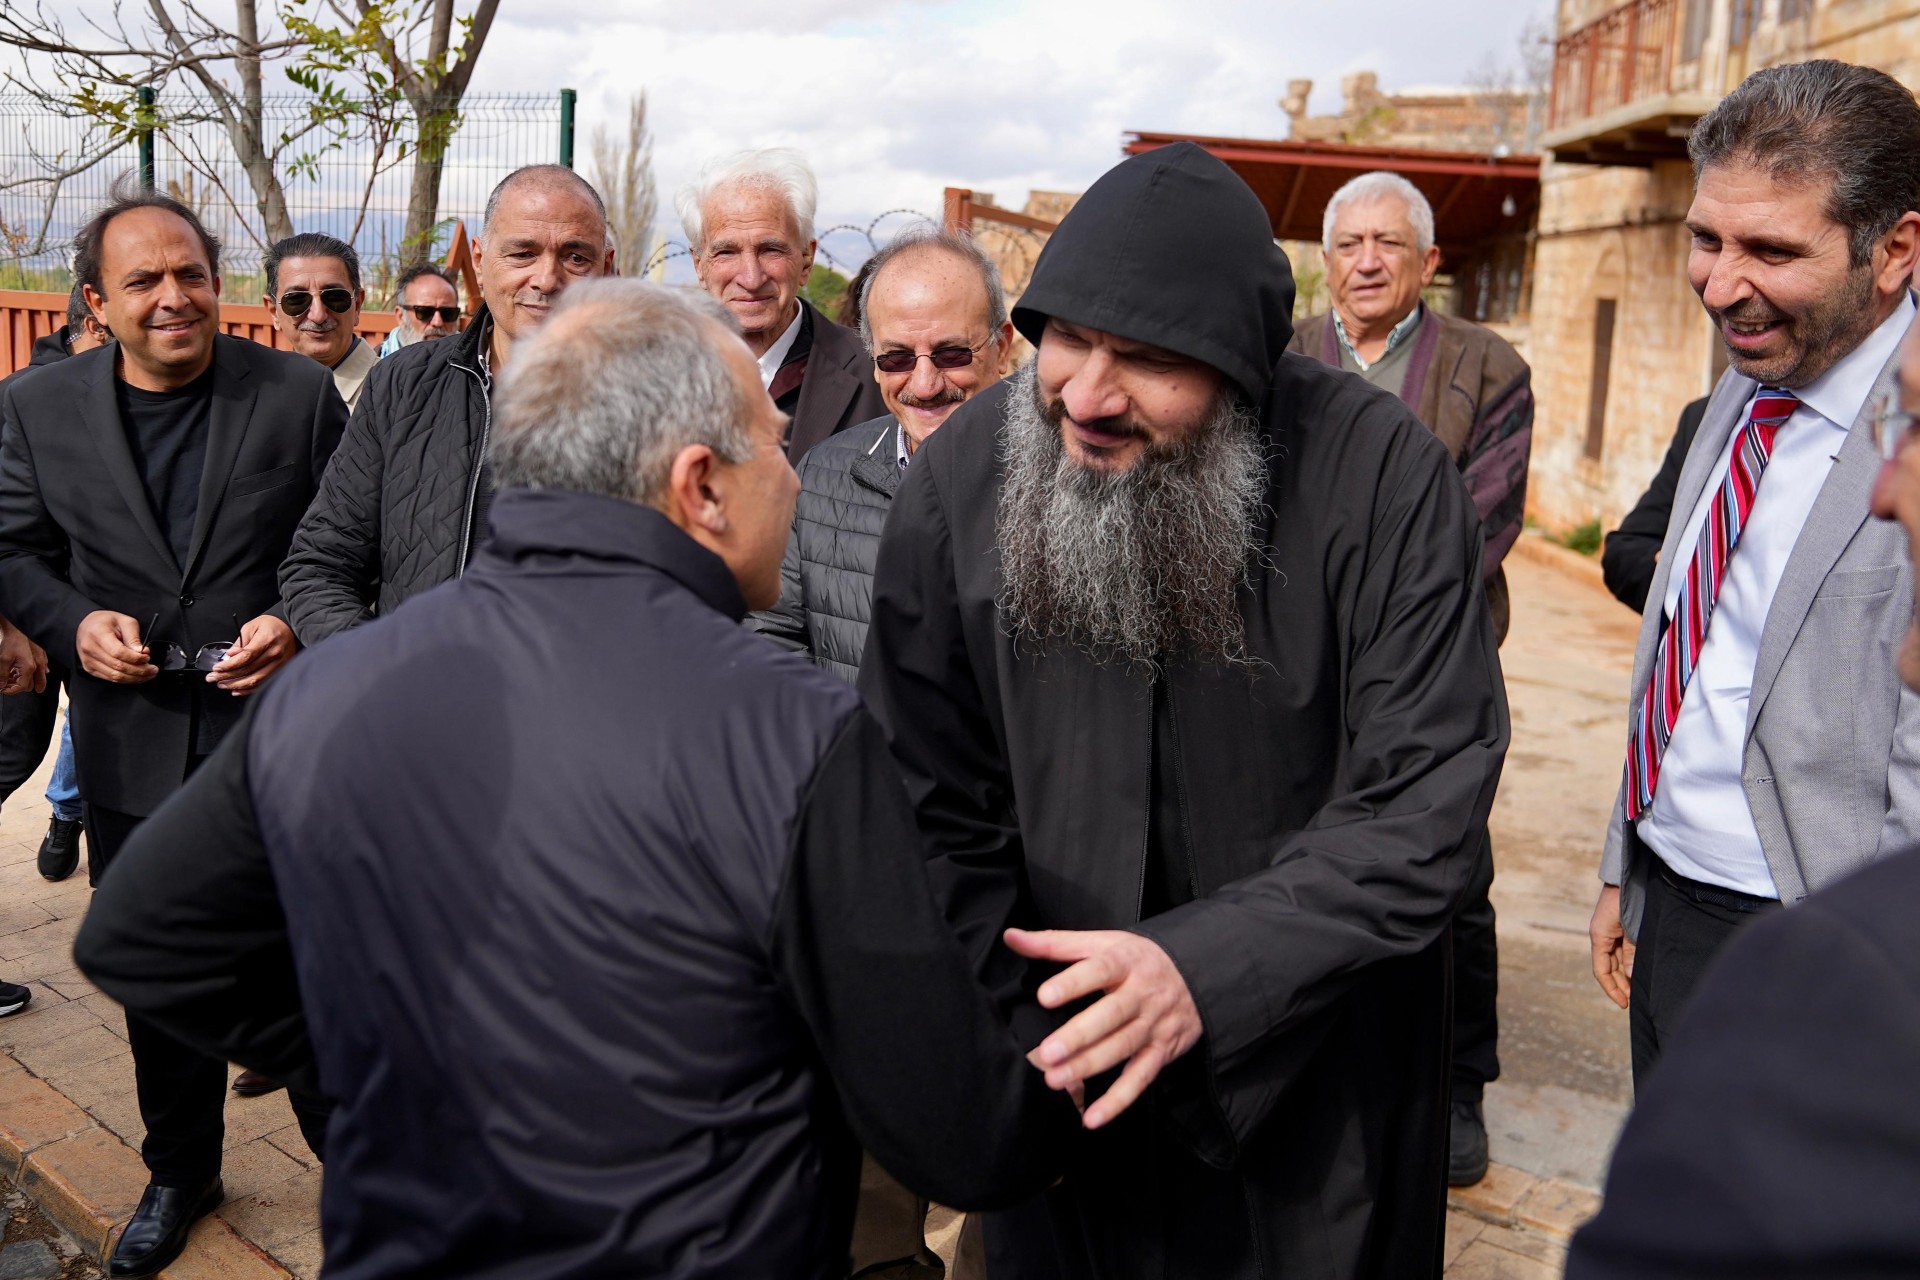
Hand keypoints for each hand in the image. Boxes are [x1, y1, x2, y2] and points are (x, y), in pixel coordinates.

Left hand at [0, 624, 46, 694]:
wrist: (18, 629)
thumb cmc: (12, 643)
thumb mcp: (3, 659)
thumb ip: (3, 675)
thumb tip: (1, 686)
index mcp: (29, 668)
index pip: (22, 686)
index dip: (11, 690)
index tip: (2, 689)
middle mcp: (37, 667)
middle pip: (29, 685)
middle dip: (16, 686)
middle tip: (4, 683)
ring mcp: (40, 662)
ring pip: (33, 679)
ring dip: (21, 680)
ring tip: (9, 675)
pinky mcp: (40, 658)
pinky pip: (38, 671)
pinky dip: (29, 674)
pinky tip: (20, 672)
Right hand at [76, 611, 157, 683]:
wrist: (87, 625)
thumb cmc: (107, 622)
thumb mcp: (125, 621)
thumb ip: (134, 637)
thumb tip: (142, 653)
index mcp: (98, 634)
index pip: (118, 652)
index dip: (135, 658)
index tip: (148, 657)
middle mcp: (90, 649)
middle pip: (118, 666)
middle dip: (140, 671)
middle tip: (154, 669)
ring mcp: (88, 660)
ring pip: (115, 676)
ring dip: (135, 678)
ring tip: (149, 674)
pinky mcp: (90, 668)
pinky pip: (110, 678)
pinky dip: (126, 679)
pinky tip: (137, 676)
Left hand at [208, 614, 297, 694]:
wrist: (290, 629)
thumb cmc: (270, 626)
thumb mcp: (251, 627)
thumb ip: (240, 643)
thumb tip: (230, 656)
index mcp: (267, 640)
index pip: (246, 657)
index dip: (230, 665)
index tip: (217, 668)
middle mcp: (275, 653)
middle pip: (249, 670)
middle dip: (227, 676)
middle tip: (212, 678)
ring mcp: (280, 664)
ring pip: (255, 680)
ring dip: (236, 685)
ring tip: (222, 684)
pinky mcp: (281, 671)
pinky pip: (263, 684)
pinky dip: (248, 690)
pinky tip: (236, 690)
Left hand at [1005, 927, 1202, 1129]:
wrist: (1200, 976)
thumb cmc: (1139, 960)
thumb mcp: (1104, 942)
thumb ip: (1055, 943)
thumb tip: (1012, 937)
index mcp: (1126, 962)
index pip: (1099, 970)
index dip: (1073, 984)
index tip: (1045, 996)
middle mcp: (1142, 994)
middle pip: (1111, 1016)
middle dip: (1079, 1036)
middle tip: (1047, 1052)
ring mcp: (1154, 1025)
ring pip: (1123, 1048)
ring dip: (1090, 1066)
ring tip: (1056, 1080)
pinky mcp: (1162, 1053)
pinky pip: (1140, 1079)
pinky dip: (1118, 1101)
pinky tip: (1093, 1117)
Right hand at [1590, 884, 1633, 1009]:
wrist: (1630, 873)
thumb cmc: (1628, 897)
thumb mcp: (1630, 928)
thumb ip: (1631, 952)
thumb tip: (1629, 976)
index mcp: (1599, 936)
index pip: (1601, 970)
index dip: (1612, 989)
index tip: (1624, 1003)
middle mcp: (1603, 935)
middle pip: (1608, 967)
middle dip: (1620, 984)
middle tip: (1635, 1000)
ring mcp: (1612, 931)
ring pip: (1616, 959)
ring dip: (1625, 974)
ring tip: (1638, 989)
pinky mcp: (1621, 926)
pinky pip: (1623, 949)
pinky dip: (1629, 961)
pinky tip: (1638, 969)